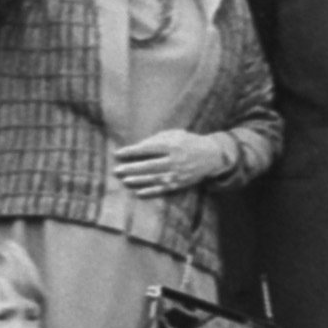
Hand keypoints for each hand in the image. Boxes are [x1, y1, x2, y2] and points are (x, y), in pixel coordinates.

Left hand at [112, 130, 228, 196]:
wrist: (210, 156)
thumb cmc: (188, 142)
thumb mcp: (175, 134)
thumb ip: (157, 139)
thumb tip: (138, 146)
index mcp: (172, 145)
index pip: (147, 149)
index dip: (132, 151)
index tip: (118, 153)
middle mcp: (175, 161)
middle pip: (149, 166)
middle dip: (131, 168)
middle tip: (117, 170)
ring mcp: (177, 174)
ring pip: (154, 178)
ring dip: (138, 180)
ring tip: (125, 180)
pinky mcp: (180, 184)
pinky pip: (163, 189)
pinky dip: (150, 191)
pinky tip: (139, 192)